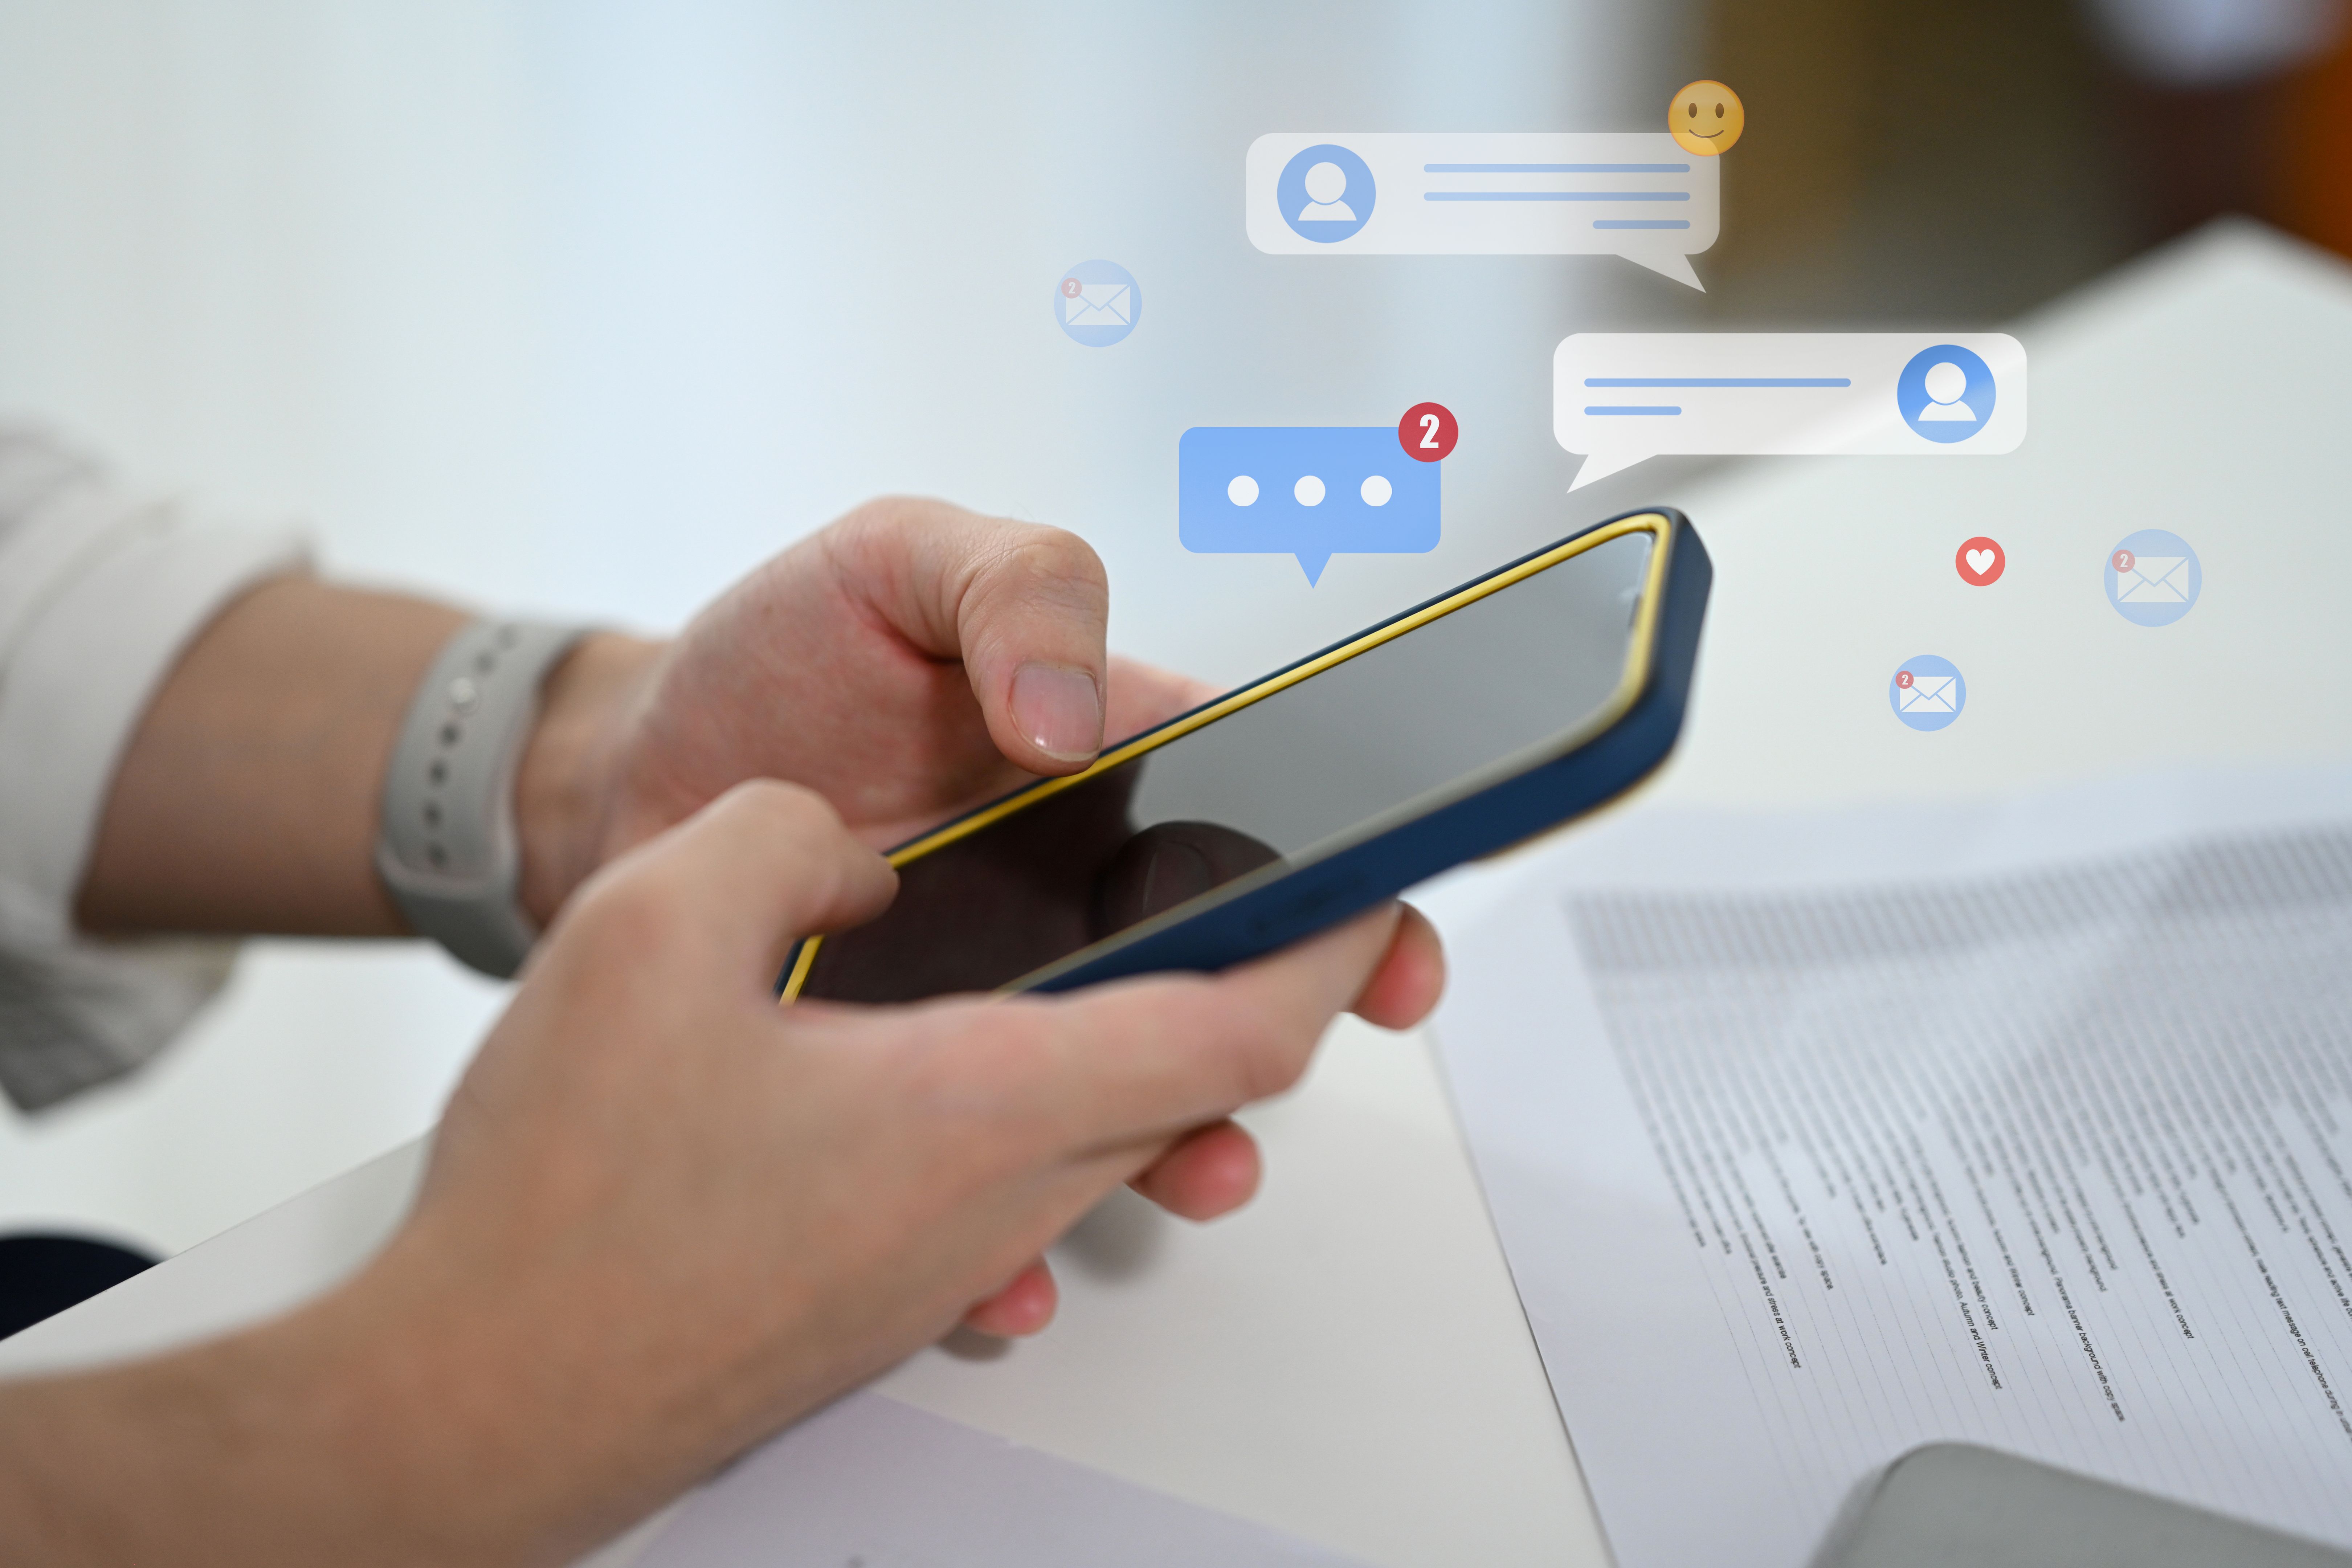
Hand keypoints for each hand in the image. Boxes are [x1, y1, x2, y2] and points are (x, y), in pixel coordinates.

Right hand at [321, 787, 1442, 1560]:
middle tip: (1258, 911)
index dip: (1325, 954)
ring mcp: (941, 1266)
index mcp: (977, 1108)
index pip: (1234, 1035)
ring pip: (1102, 1144)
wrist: (472, 1402)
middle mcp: (989, 1201)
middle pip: (1188, 1094)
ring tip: (1110, 969)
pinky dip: (1024, 1113)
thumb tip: (857, 860)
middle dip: (1247, 996)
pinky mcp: (882, 1298)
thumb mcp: (648, 925)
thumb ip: (781, 838)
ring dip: (1134, 1060)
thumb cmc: (559, 1202)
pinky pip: (1006, 1194)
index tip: (1370, 900)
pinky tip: (941, 1067)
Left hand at [515, 498, 1347, 1334]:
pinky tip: (1001, 1262)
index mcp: (1113, 768)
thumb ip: (1014, 590)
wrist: (618, 777)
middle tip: (1253, 1099)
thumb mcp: (898, 562)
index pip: (1264, 826)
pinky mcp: (909, 1075)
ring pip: (1114, 1092)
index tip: (1383, 953)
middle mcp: (1078, 894)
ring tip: (1171, 1182)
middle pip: (1208, 985)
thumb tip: (1073, 720)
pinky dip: (999, 1226)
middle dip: (1262, 1055)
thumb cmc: (769, 659)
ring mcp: (999, 994)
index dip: (1343, 893)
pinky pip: (976, 1163)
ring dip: (1159, 1153)